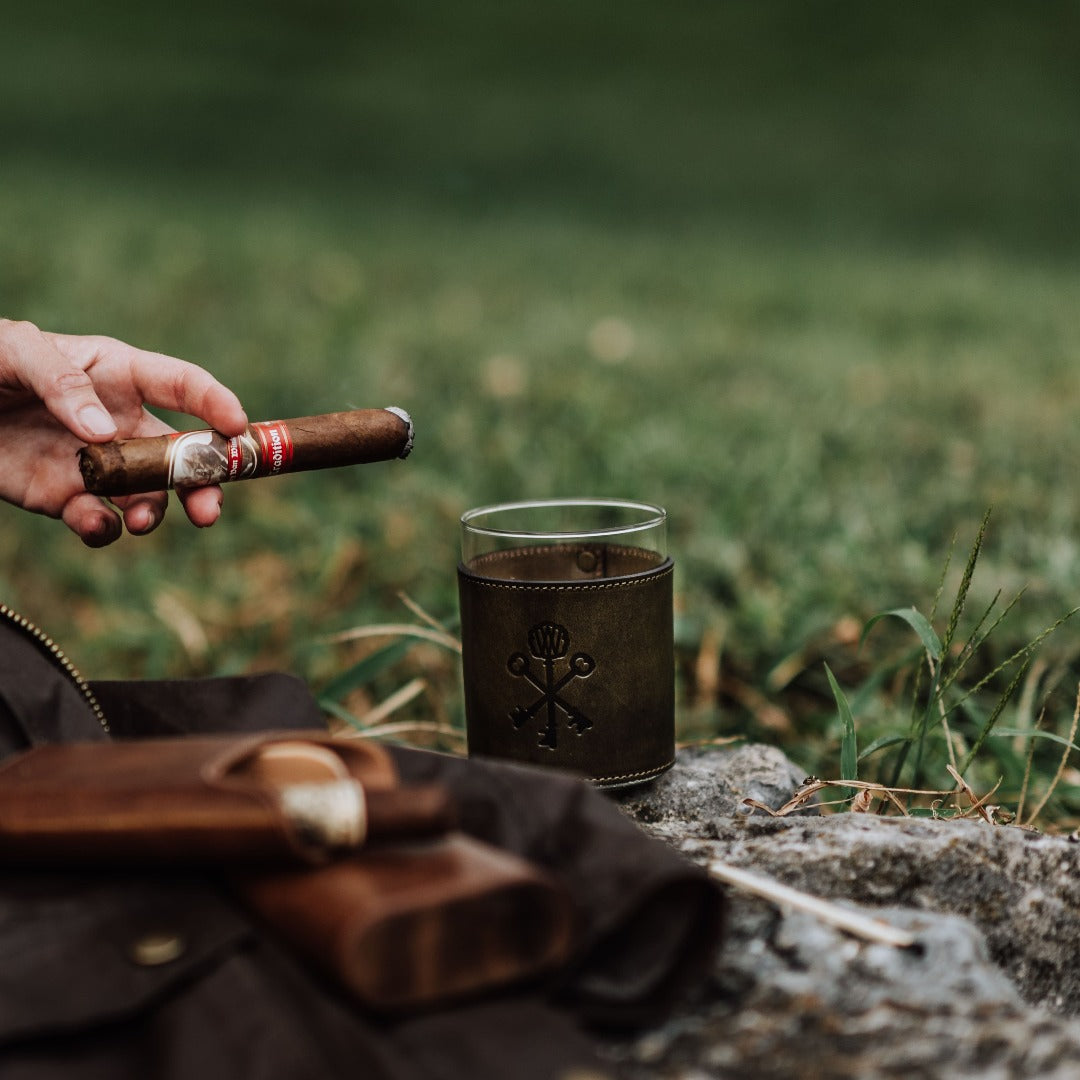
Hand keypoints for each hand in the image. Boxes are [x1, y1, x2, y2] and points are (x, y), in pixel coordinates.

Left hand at [0, 319, 247, 546]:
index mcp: (120, 374)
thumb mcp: (17, 351)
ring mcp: (99, 464)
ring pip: (150, 495)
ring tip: (141, 520)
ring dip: (156, 510)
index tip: (238, 430)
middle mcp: (120, 421)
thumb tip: (104, 432)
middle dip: (205, 482)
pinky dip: (104, 528)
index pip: (184, 386)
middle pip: (183, 454)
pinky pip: (100, 520)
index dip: (218, 405)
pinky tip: (94, 523)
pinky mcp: (67, 498)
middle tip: (209, 508)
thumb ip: (63, 383)